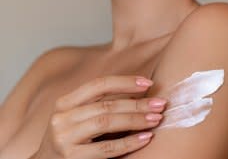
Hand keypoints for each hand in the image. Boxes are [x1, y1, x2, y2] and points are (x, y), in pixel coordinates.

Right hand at [32, 75, 166, 158]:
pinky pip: (107, 148)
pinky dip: (129, 142)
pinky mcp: (72, 157)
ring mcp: (65, 138)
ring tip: (156, 118)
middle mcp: (62, 118)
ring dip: (135, 119)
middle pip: (106, 105)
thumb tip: (136, 94)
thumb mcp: (78, 116)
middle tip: (160, 103)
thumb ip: (98, 105)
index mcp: (65, 103)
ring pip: (106, 122)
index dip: (125, 82)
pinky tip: (145, 137)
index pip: (98, 85)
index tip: (148, 83)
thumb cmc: (71, 138)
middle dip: (137, 103)